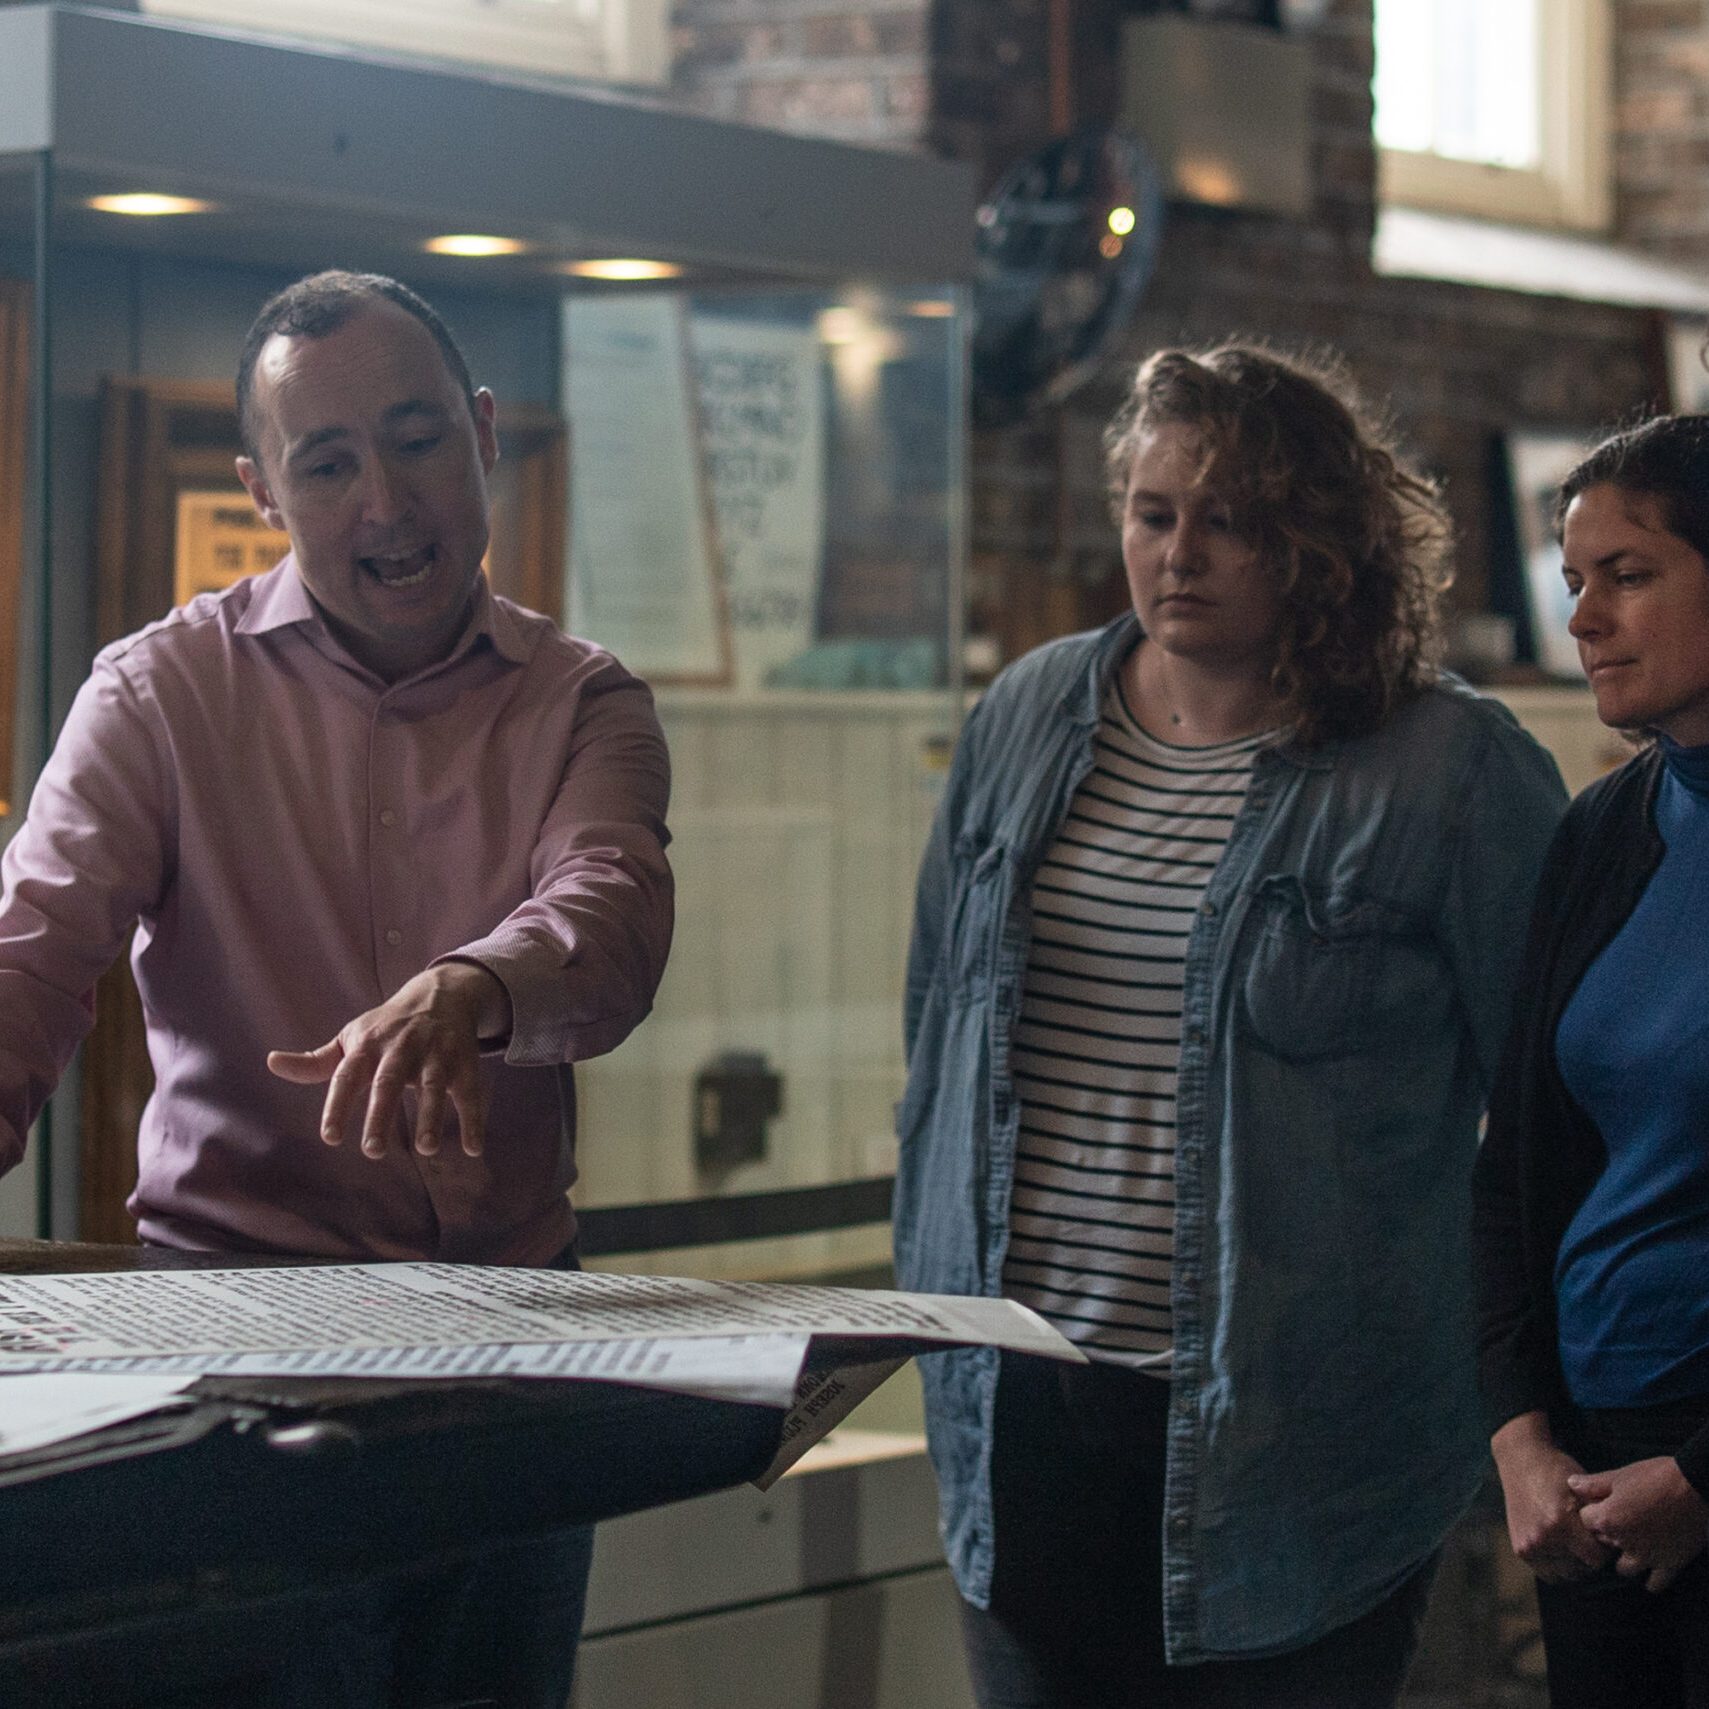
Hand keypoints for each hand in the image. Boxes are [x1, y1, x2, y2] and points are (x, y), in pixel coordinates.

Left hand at [267, 961, 510, 1159]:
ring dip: (430, 1117)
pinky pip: (470, 1093)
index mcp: (368, 1045)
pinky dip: (474, 1121)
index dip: (338, 1105)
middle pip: (389, 1082)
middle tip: (373, 1151)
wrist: (441, 994)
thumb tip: (271, 1063)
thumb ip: (315, 1061)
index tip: (330, 1137)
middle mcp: (401, 1048)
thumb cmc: (387, 1027)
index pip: (348, 1076)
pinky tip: (472, 1149)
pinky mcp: (465, 1063)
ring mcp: (436, 1055)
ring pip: (433, 1086)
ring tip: (424, 1149)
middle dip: (381, 1115)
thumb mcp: (352, 1039)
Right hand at [1491, 1411, 1612, 1582]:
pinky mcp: (1520, 1549)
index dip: (1605, 1549)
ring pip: (1566, 1575)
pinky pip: (1547, 1574)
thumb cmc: (1557, 1472)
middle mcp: (1542, 1537)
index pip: (1597, 1558)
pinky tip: (1561, 1551)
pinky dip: (1557, 1567)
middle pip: (1582, 1568)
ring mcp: (1529, 1545)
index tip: (1604, 1538)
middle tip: (1589, 1541)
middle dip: (1590, 1557)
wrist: (1521, 1460)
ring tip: (1575, 1546)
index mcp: (1560, 1521)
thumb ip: (1599, 1519)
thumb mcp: (1583, 1490)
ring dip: (1574, 1564)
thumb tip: (1618, 1545)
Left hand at [1570, 1458, 1708, 1593]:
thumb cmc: (1656, 1476)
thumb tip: (1570, 1484)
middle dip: (1606, 1534)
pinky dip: (1651, 1579)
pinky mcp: (1670, 1565)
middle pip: (1603, 1544)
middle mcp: (1624, 1542)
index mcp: (1608, 1519)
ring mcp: (1648, 1557)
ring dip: (1624, 1558)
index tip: (1600, 1504)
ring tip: (1631, 1544)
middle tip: (1618, 1521)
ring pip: (1625, 1569)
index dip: (1591, 1511)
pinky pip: (1655, 1583)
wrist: (1696, 1487)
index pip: (1585, 1521)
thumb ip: (1593, 1484)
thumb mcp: (1620, 1475)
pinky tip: (1650, 1567)